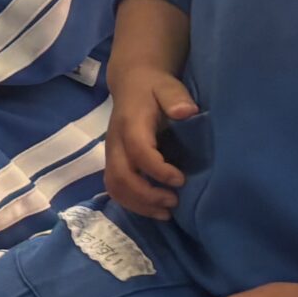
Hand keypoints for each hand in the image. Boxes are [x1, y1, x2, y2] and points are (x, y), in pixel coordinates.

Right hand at [105, 68, 196, 218]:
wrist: (132, 83)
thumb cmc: (155, 88)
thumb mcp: (168, 87)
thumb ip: (175, 98)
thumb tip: (185, 112)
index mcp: (130, 124)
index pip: (138, 152)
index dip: (157, 170)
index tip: (181, 180)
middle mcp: (116, 142)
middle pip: (120, 176)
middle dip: (145, 195)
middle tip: (174, 202)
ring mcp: (112, 153)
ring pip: (114, 186)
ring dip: (138, 203)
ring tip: (166, 212)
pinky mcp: (114, 162)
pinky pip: (116, 187)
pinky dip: (133, 203)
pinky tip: (155, 209)